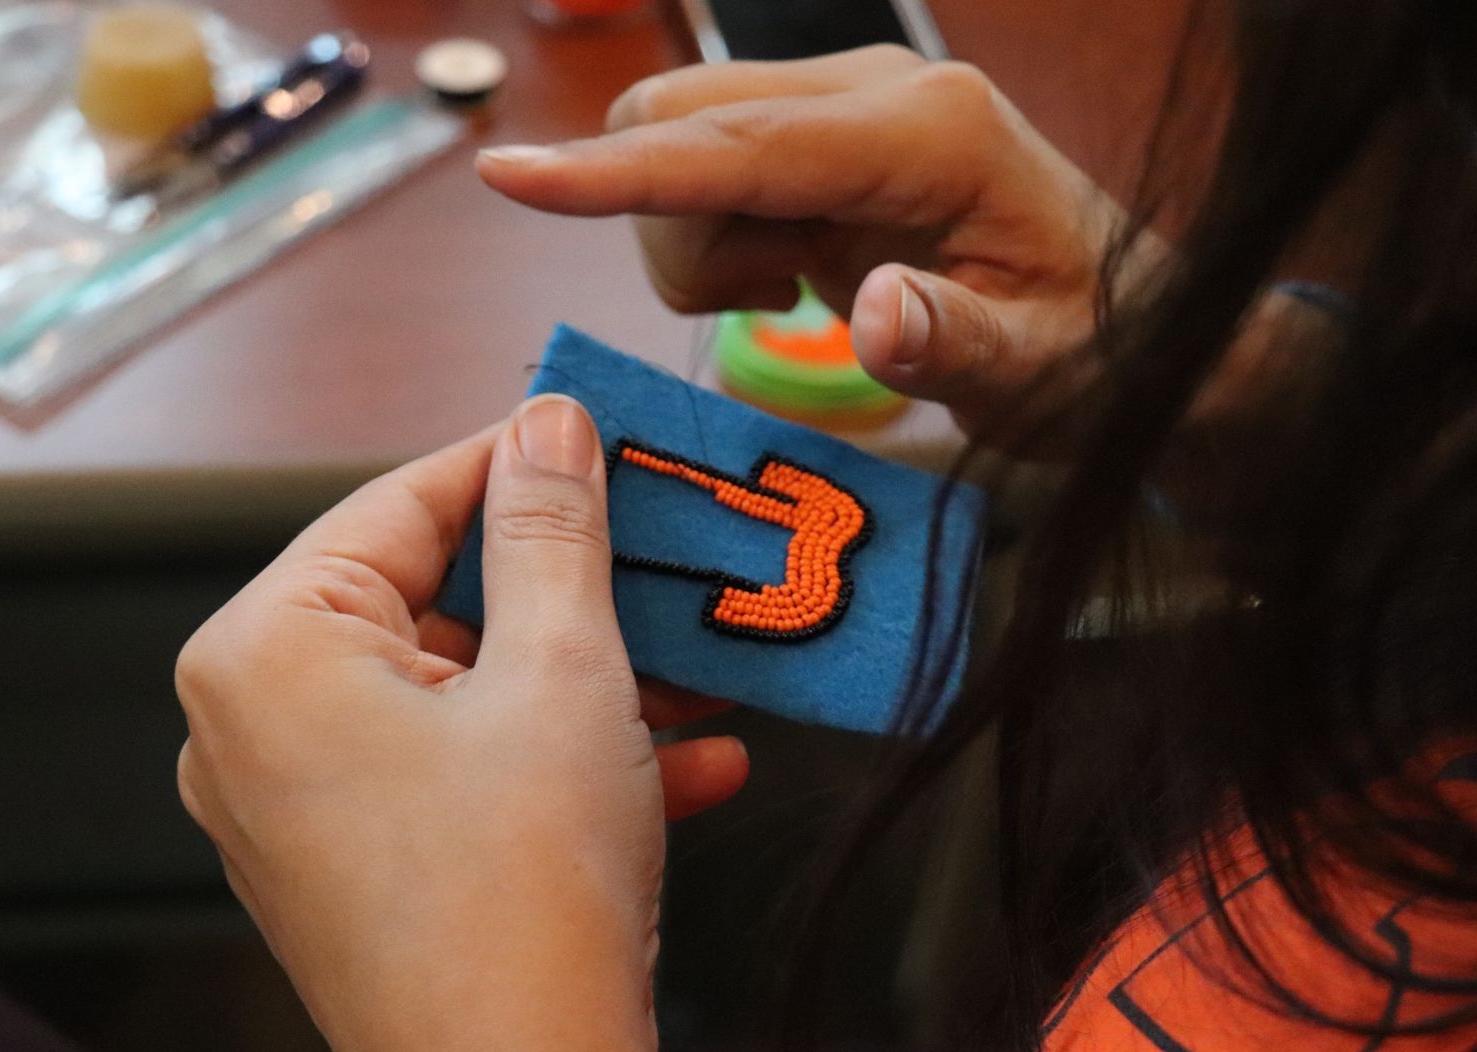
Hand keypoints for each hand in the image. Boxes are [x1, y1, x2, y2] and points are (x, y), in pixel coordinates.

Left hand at [174, 396, 746, 1051]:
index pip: (398, 504)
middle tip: (667, 555)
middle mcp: (251, 726)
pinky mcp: (351, 872)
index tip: (601, 435)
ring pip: (457, 693)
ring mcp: (294, 808)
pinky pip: (455, 774)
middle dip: (569, 590)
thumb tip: (548, 425)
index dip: (516, 462)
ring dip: (587, 681)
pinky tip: (690, 760)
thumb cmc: (525, 892)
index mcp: (265, 652)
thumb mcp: (563, 672)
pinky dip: (556, 759)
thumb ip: (551, 529)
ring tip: (703, 666)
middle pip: (428, 599)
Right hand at [476, 47, 1169, 449]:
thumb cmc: (1093, 352)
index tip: (507, 175)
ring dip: (690, 237)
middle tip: (766, 302)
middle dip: (667, 224)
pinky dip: (712, 236)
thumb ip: (955, 345)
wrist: (1129, 327)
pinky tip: (792, 276)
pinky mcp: (820, 137)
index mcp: (926, 136)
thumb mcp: (1039, 373)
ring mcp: (843, 108)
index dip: (616, 172)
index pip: (737, 145)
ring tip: (789, 294)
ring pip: (675, 144)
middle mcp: (874, 94)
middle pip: (679, 119)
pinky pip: (703, 169)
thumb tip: (873, 312)